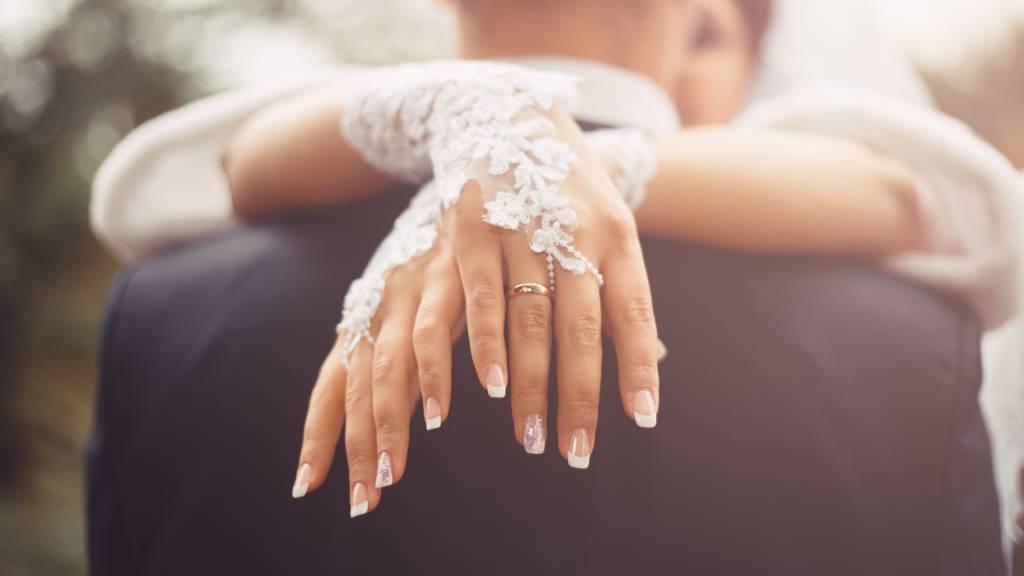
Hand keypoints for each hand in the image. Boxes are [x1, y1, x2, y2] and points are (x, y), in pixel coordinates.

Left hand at [292, 229, 463, 516]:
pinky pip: (436, 332)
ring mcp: (409, 291)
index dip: (318, 436)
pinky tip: (443, 413)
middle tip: (362, 500)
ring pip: (387, 369)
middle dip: (357, 448)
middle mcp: (378, 307)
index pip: (330, 387)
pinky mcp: (448, 276)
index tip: (305, 485)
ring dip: (390, 425)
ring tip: (392, 476)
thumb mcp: (416, 309)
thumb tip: (398, 421)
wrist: (472, 178)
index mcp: (366, 319)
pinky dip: (437, 376)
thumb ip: (406, 360)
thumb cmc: (445, 259)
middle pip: (356, 389)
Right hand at [443, 112, 661, 468]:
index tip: (642, 418)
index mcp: (617, 233)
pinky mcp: (472, 230)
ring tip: (533, 438)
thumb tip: (654, 361)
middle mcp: (573, 231)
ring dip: (531, 386)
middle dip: (580, 395)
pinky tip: (489, 387)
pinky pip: (480, 298)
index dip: (638, 365)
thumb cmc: (567, 188)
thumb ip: (621, 291)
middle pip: (581, 328)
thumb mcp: (608, 226)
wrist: (508, 115)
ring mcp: (522, 229)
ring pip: (530, 321)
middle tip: (575, 452)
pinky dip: (485, 345)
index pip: (634, 311)